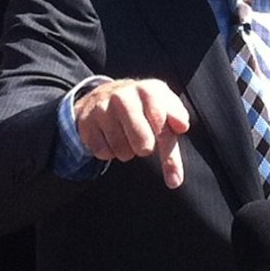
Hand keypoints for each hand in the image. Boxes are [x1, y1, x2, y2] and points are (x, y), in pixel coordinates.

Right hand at [72, 79, 191, 186]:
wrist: (105, 95)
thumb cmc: (143, 106)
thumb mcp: (164, 105)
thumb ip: (177, 117)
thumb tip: (183, 126)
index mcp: (148, 90)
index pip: (162, 126)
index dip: (170, 156)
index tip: (175, 180)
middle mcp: (124, 95)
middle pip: (143, 144)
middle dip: (146, 149)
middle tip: (143, 142)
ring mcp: (102, 108)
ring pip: (122, 151)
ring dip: (127, 152)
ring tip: (126, 137)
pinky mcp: (86, 122)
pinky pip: (103, 153)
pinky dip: (110, 153)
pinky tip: (110, 138)